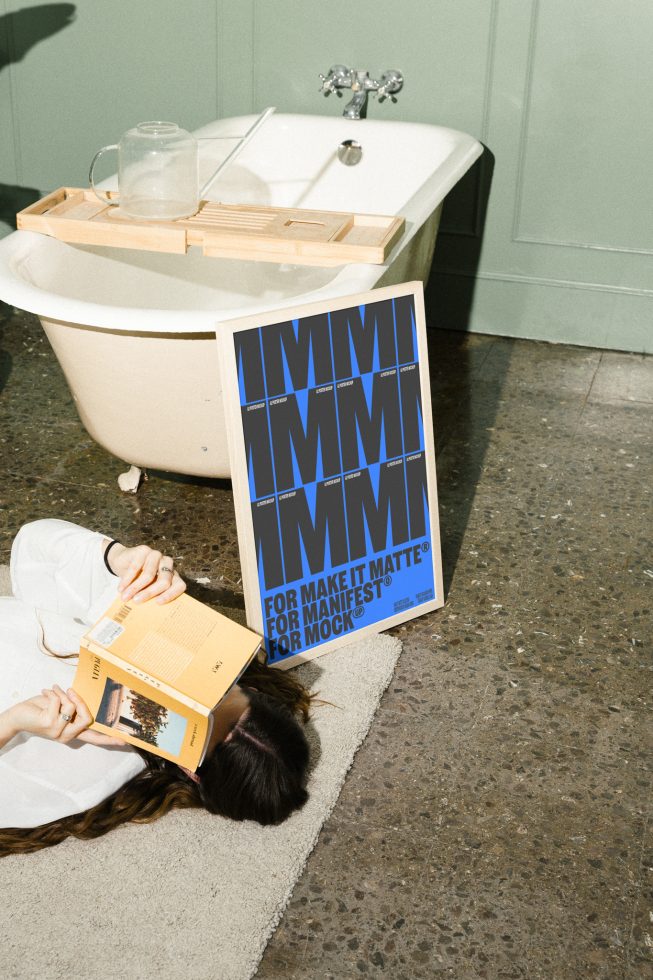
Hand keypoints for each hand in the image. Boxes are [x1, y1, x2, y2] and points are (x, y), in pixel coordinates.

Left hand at [6, 684, 121, 745]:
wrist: (18, 715)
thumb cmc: (41, 709)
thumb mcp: (62, 709)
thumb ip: (74, 708)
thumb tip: (85, 698)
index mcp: (72, 733)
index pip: (95, 738)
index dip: (110, 739)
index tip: (125, 741)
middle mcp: (67, 736)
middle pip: (87, 718)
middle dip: (79, 700)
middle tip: (68, 690)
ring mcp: (58, 731)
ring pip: (72, 707)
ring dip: (61, 694)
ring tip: (52, 692)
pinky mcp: (50, 724)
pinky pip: (60, 701)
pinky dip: (53, 693)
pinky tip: (45, 693)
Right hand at [103, 539, 185, 604]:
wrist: (123, 561)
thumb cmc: (137, 579)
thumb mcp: (145, 589)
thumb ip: (150, 597)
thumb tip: (148, 616)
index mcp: (172, 575)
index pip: (179, 585)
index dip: (171, 595)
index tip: (158, 603)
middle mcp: (167, 564)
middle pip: (164, 581)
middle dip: (149, 593)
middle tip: (137, 601)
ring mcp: (156, 555)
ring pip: (149, 574)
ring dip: (135, 588)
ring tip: (125, 597)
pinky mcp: (144, 550)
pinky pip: (136, 567)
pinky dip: (127, 580)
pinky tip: (121, 588)